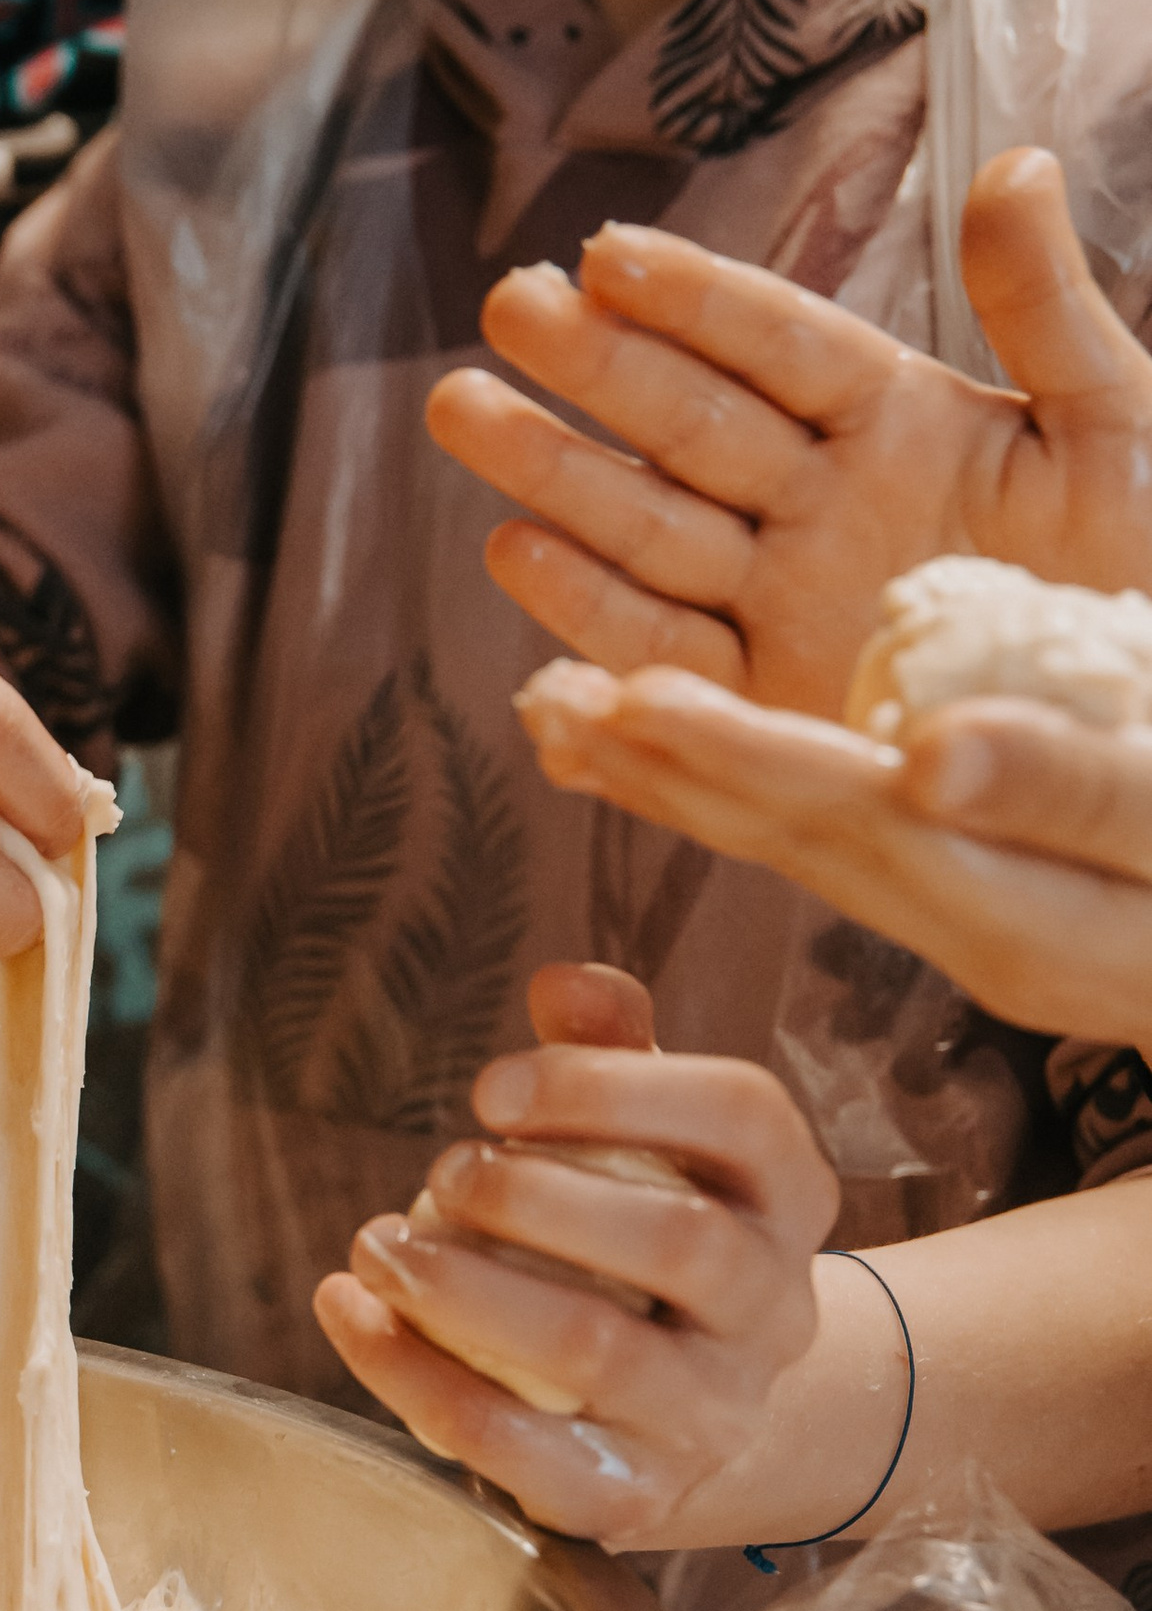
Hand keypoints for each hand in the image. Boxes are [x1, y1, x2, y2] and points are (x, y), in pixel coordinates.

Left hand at [314, 964, 836, 1545]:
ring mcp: (712, 1414)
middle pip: (680, 1241)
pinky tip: (350, 1315)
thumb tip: (562, 980)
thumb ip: (613, 1052)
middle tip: (440, 1170)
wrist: (695, 1417)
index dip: (611, 1086)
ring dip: (466, 1290)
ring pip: (598, 1351)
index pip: (741, 1116)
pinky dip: (420, 1381)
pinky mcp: (634, 1495)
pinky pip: (525, 1450)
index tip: (489, 1087)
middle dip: (538, 1196)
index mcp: (791, 1195)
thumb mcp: (653, 1137)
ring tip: (375, 1242)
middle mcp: (775, 1310)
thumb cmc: (646, 1235)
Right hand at [426, 151, 1151, 715]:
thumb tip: (1016, 164)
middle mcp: (826, 503)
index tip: (608, 252)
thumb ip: (1050, 312)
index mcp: (908, 421)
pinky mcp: (766, 701)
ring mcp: (786, 602)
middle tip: (507, 304)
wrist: (1137, 744)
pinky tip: (515, 553)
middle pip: (690, 422)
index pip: (784, 345)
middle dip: (593, 367)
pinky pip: (665, 649)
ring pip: (651, 523)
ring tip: (466, 406)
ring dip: (555, 469)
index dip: (699, 301)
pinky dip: (588, 611)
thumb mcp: (1125, 432)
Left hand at [520, 656, 1151, 1049]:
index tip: (620, 699)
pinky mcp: (968, 884)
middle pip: (781, 831)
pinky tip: (678, 732)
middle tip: (541, 699)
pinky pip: (828, 833)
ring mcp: (959, 905)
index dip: (726, 756)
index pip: (840, 817)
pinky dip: (743, 781)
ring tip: (563, 705)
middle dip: (658, 762)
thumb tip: (928, 754)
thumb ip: (1070, 789)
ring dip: (673, 769)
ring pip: (786, 832)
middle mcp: (960, 911)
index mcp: (1009, 896)